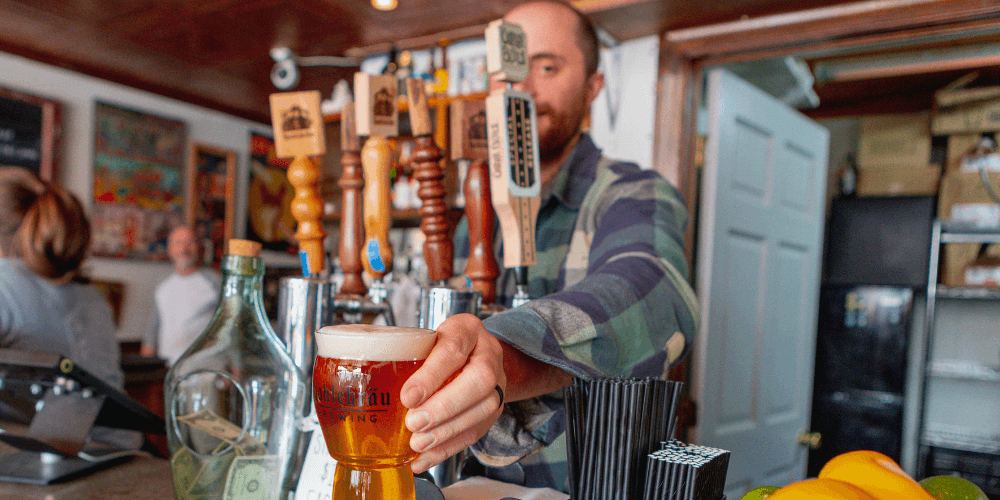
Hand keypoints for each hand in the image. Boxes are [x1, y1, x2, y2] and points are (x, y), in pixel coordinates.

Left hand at [401, 313, 505, 473]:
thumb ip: (407, 355)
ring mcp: (498, 383)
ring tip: (418, 443)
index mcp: (467, 330)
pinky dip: (449, 448)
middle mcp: (489, 354)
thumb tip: (371, 384)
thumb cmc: (442, 345)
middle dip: (444, 406)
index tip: (408, 396)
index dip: (432, 375)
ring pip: (483, 409)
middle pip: (479, 381)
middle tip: (414, 423)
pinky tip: (426, 457)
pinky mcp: (494, 410)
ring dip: (447, 431)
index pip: (453, 349)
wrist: (475, 354)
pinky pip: (477, 431)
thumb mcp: (425, 338)